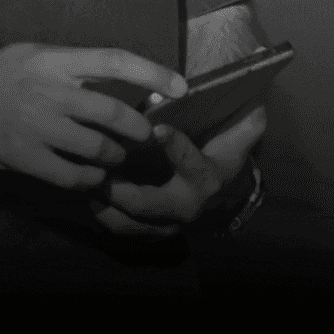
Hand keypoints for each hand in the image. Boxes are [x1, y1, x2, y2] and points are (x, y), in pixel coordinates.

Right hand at [0, 43, 186, 188]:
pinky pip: (74, 175)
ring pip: (99, 149)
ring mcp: (36, 126)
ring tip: (114, 159)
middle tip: (145, 138)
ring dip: (114, 158)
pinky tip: (89, 176)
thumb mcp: (30, 55)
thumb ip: (69, 67)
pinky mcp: (26, 156)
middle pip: (114, 113)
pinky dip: (90, 179)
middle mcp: (47, 91)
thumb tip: (115, 81)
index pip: (113, 60)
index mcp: (51, 60)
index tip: (181, 87)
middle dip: (139, 131)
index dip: (153, 72)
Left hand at [94, 104, 266, 235]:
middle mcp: (186, 206)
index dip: (176, 147)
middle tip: (98, 169)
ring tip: (80, 183)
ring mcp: (166, 225)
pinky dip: (99, 215)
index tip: (156, 127)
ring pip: (130, 223)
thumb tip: (255, 99)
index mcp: (206, 178)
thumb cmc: (220, 156)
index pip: (192, 163)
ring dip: (103, 206)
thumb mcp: (237, 138)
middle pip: (152, 203)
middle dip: (123, 190)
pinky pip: (120, 230)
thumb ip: (244, 119)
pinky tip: (78, 195)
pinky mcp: (149, 234)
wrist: (221, 199)